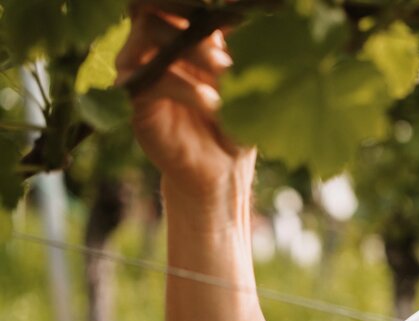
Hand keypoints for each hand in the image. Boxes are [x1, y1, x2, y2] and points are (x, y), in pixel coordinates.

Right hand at [116, 1, 254, 206]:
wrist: (222, 167)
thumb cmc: (237, 120)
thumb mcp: (246, 77)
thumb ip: (242, 41)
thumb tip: (244, 6)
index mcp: (182, 34)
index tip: (232, 13)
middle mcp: (155, 46)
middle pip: (153, 4)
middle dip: (191, 13)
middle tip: (223, 38)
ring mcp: (140, 70)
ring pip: (149, 33)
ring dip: (194, 49)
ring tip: (226, 71)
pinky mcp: (134, 101)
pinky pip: (150, 79)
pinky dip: (186, 88)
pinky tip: (212, 103)